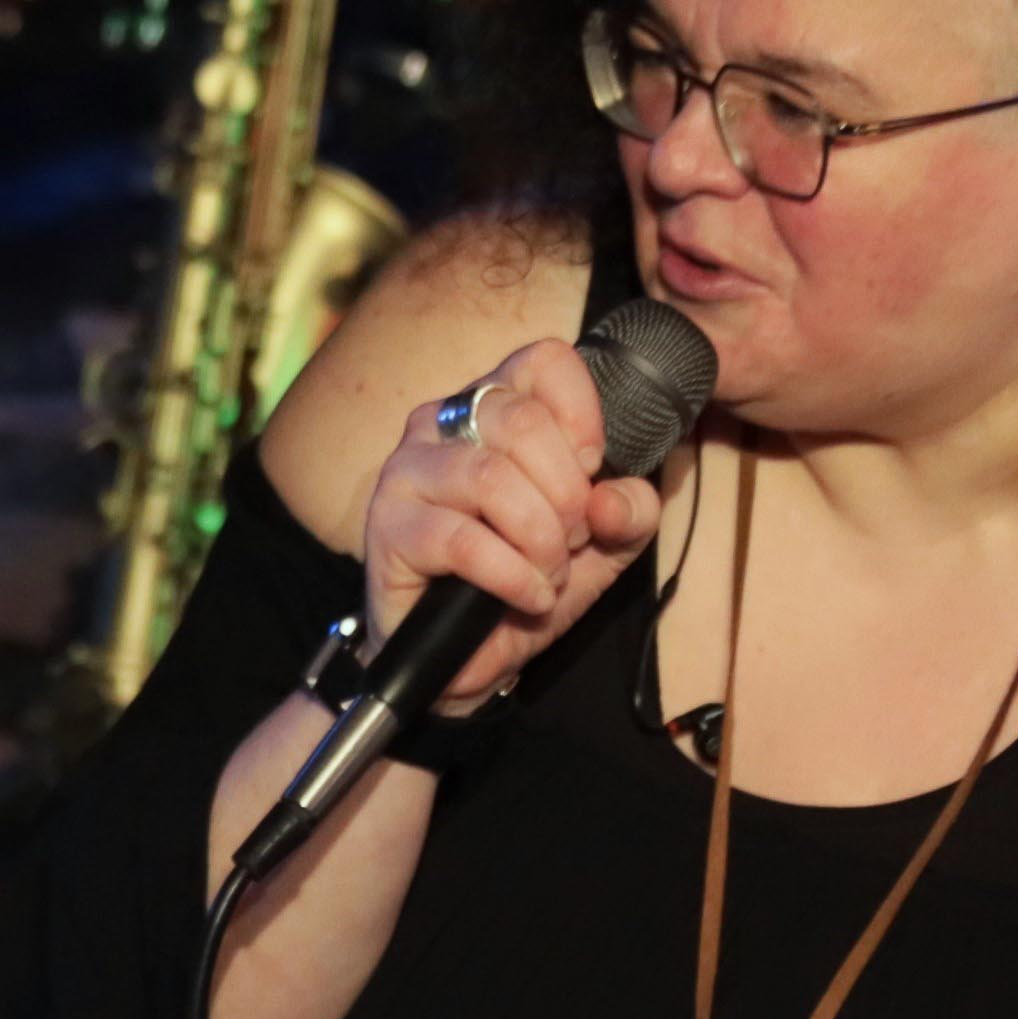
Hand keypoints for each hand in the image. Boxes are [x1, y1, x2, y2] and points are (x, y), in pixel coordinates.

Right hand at [359, 335, 669, 710]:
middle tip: (570, 540)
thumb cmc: (526, 579)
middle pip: (522, 419)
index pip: (544, 360)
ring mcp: (408, 469)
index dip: (583, 416)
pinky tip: (527, 596)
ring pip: (491, 476)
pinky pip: (462, 539)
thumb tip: (610, 498)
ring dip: (539, 537)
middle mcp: (443, 422)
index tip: (592, 473)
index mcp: (495, 405)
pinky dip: (512, 574)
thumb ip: (629, 511)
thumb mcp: (603, 544)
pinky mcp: (388, 525)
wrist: (467, 658)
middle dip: (566, 493)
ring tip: (547, 573)